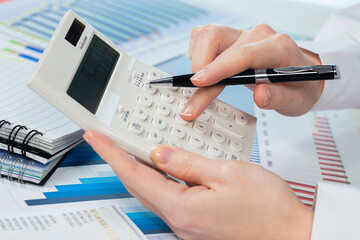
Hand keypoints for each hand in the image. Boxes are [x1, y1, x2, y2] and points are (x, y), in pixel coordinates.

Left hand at [84, 130, 313, 239]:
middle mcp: (180, 221)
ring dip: (143, 169)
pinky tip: (169, 165)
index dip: (112, 153)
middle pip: (140, 185)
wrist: (292, 233)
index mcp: (182, 208)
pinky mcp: (197, 223)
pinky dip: (164, 178)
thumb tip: (159, 154)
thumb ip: (187, 163)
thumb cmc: (268, 208)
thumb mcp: (226, 173)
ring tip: (138, 146)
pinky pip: (171, 197)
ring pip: (154, 191)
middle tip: (111, 140)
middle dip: (122, 160)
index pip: (134, 175)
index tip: (96, 138)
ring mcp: (188, 225)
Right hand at [181, 24, 322, 117]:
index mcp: (277, 47)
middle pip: (216, 41)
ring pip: (206, 35)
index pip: (243, 54)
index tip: (199, 83)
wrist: (299, 75)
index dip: (217, 68)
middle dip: (200, 73)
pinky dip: (197, 55)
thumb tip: (260, 96)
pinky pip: (204, 37)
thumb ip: (279, 98)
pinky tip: (206, 73)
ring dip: (197, 61)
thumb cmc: (299, 86)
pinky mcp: (230, 37)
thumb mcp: (297, 100)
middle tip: (195, 101)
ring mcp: (242, 34)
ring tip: (203, 85)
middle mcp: (257, 36)